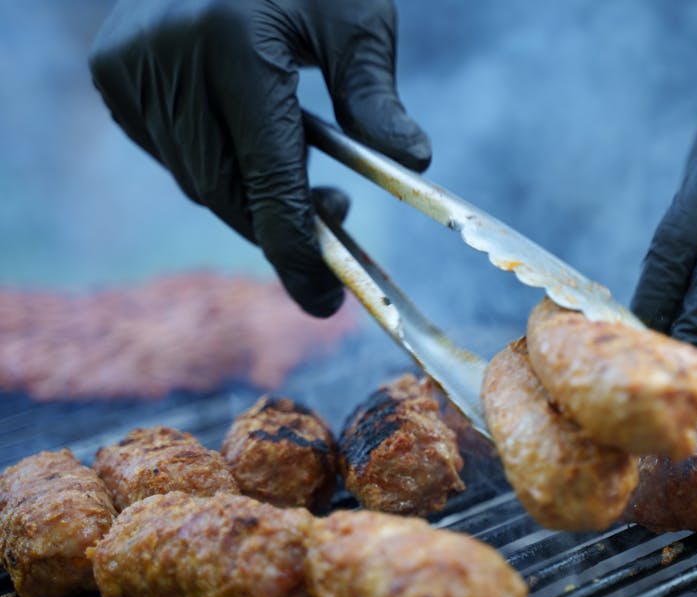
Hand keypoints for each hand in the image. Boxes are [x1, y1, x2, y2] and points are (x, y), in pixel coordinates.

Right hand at [88, 0, 430, 316]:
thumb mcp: (356, 13)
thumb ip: (374, 93)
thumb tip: (415, 164)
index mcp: (232, 45)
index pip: (267, 180)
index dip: (299, 251)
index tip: (327, 301)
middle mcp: (166, 61)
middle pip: (227, 192)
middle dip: (281, 226)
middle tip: (339, 225)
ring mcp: (130, 70)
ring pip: (198, 180)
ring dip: (251, 198)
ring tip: (313, 189)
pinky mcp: (114, 74)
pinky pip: (172, 154)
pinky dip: (219, 167)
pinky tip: (257, 150)